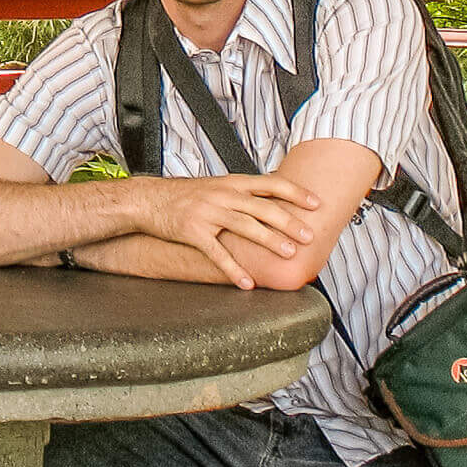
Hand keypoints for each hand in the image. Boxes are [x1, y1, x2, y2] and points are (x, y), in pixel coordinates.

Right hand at [141, 174, 319, 288]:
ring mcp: (209, 213)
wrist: (150, 200)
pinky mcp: (194, 232)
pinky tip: (247, 282)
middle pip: (264, 207)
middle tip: (309, 235)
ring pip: (246, 227)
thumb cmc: (186, 195)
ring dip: (270, 241)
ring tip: (288, 254)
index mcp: (233, 183)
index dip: (296, 193)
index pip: (271, 184)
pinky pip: (218, 253)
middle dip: (290, 222)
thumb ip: (244, 193)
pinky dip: (234, 269)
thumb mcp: (218, 186)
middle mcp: (224, 195)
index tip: (316, 203)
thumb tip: (273, 202)